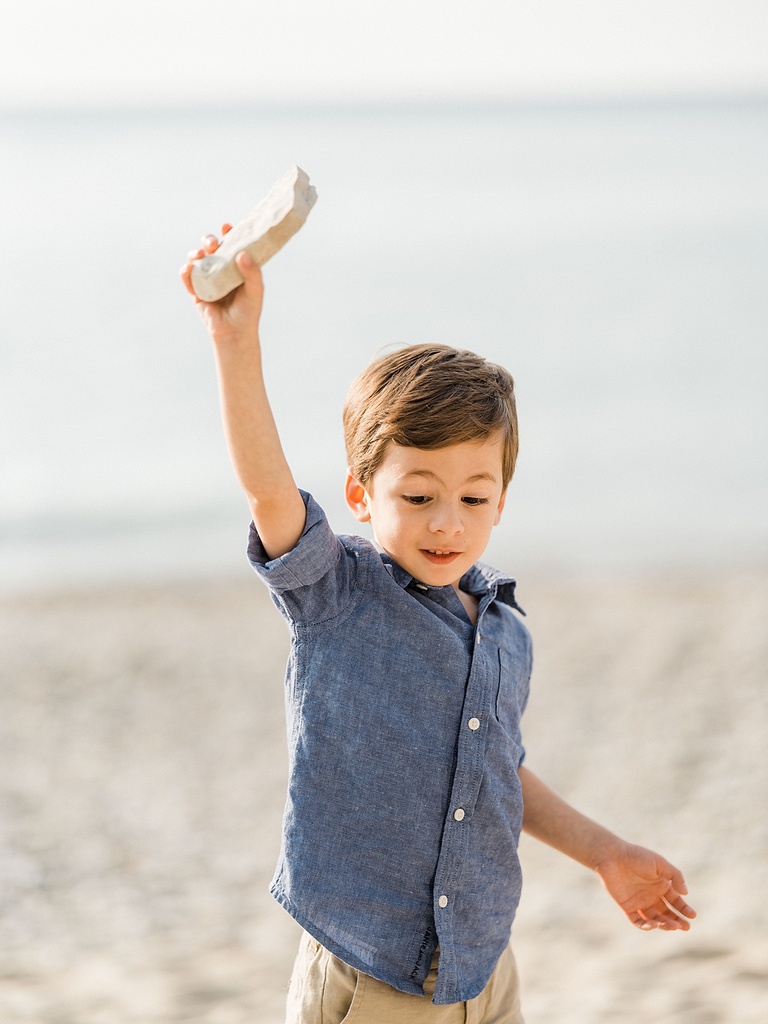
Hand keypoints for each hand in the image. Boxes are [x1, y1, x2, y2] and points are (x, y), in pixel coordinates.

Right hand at [179, 224, 264, 345]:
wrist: (235, 334)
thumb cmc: (248, 312)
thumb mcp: (255, 291)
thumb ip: (253, 273)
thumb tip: (241, 254)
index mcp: (236, 267)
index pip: (231, 245)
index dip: (228, 234)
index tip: (226, 226)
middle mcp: (221, 270)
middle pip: (211, 248)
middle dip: (209, 241)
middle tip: (213, 243)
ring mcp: (207, 279)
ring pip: (197, 259)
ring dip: (195, 253)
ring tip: (200, 255)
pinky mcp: (196, 291)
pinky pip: (187, 277)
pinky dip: (186, 271)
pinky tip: (189, 268)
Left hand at [595, 841, 695, 931]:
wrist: (612, 856)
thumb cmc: (637, 857)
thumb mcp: (659, 863)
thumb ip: (675, 876)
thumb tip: (685, 893)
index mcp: (661, 885)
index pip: (676, 901)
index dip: (684, 909)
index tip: (693, 915)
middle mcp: (652, 895)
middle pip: (667, 913)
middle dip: (677, 921)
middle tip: (685, 927)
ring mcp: (640, 902)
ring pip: (655, 919)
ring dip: (664, 924)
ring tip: (672, 925)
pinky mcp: (628, 906)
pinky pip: (638, 921)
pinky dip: (646, 926)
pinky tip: (653, 925)